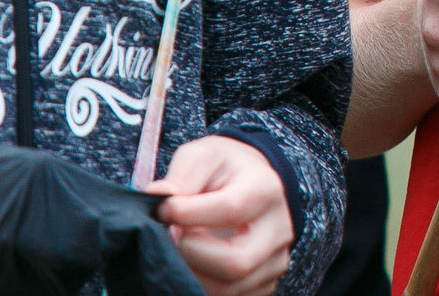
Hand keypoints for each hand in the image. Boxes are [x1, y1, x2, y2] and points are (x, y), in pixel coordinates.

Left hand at [151, 136, 291, 295]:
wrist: (249, 183)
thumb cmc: (222, 170)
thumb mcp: (204, 155)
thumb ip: (182, 174)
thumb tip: (159, 198)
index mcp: (266, 188)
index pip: (229, 209)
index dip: (187, 214)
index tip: (162, 209)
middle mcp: (279, 228)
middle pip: (237, 263)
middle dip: (190, 255)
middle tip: (170, 238)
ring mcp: (275, 259)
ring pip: (230, 288)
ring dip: (192, 274)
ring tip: (178, 250)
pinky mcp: (265, 282)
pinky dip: (202, 286)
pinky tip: (193, 264)